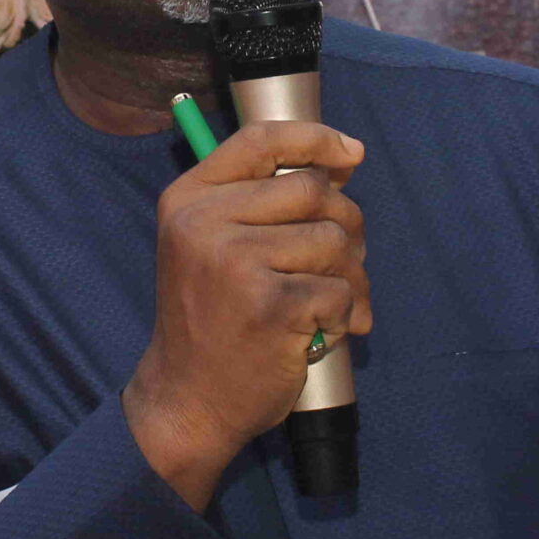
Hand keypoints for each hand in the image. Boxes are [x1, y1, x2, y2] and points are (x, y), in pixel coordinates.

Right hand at [125, 120, 369, 509]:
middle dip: (345, 223)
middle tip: (343, 263)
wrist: (188, 400)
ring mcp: (236, 264)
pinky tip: (319, 334)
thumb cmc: (211, 321)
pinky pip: (340, 290)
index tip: (350, 154)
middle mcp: (204, 223)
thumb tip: (342, 163)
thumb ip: (259, 203)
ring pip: (334, 239)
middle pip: (313, 189)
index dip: (315, 138)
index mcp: (188, 200)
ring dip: (350, 276)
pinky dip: (343, 315)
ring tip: (330, 306)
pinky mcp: (271, 306)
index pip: (259, 140)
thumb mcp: (209, 246)